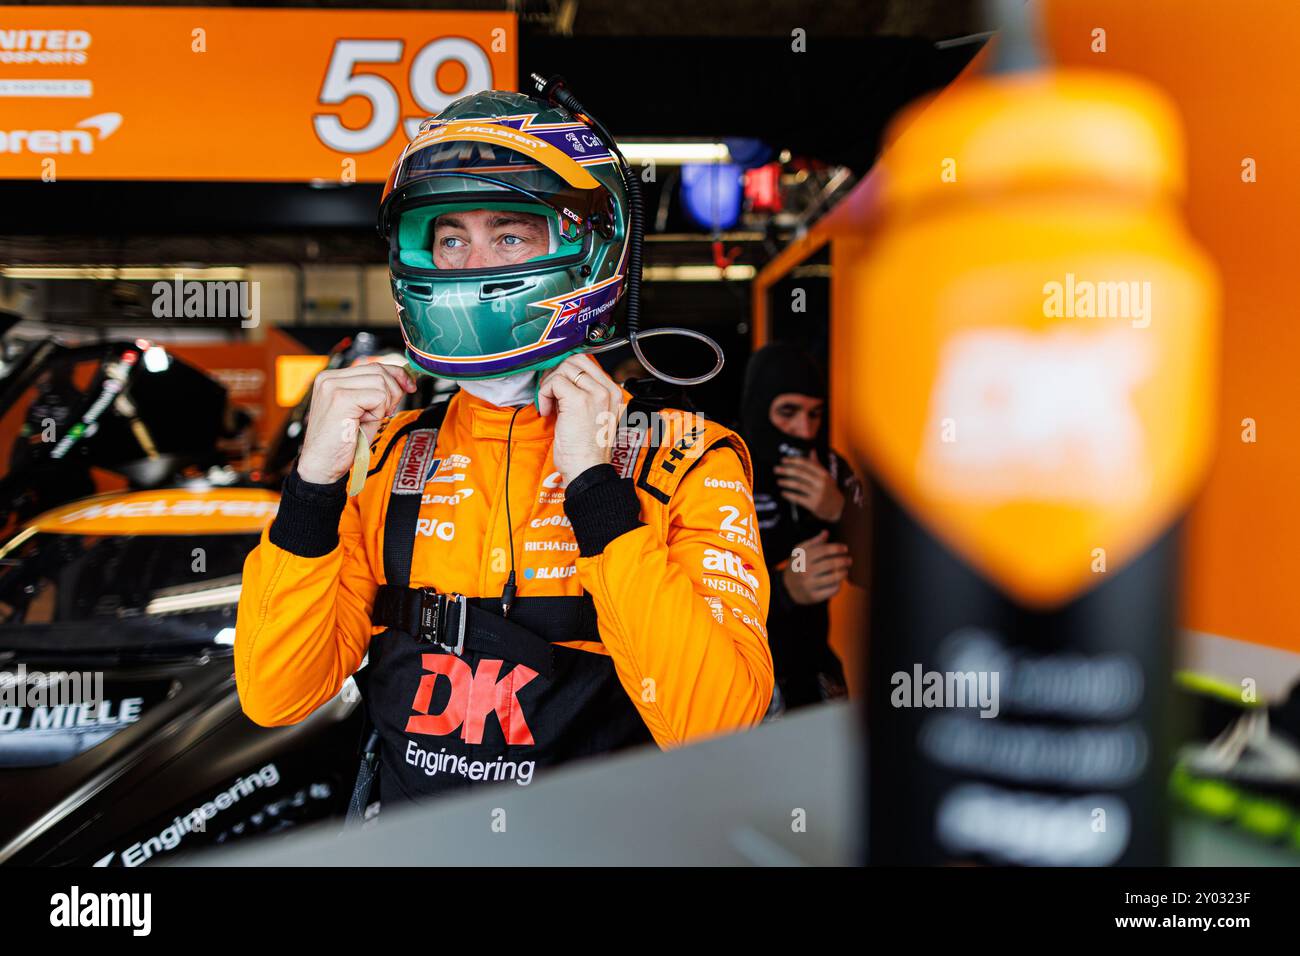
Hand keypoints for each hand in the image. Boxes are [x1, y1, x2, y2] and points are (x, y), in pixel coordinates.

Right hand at [296, 363, 416, 483]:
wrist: (321, 466)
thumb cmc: (342, 443)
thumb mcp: (362, 412)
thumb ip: (375, 393)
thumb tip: (402, 381)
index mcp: (331, 378)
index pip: (373, 366)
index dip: (396, 375)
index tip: (410, 386)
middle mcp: (329, 378)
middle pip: (379, 371)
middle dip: (393, 392)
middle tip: (385, 414)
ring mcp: (333, 386)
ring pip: (381, 382)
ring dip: (383, 405)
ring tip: (368, 420)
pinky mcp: (340, 398)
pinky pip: (378, 396)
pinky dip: (378, 412)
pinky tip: (364, 423)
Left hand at [537, 354, 622, 483]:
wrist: (588, 470)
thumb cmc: (587, 450)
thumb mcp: (593, 416)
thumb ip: (585, 395)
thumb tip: (562, 378)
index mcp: (613, 392)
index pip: (587, 363)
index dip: (566, 373)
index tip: (558, 389)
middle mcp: (607, 390)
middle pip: (575, 360)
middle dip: (557, 373)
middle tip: (550, 393)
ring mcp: (594, 393)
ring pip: (563, 369)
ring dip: (549, 385)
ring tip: (550, 405)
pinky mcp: (578, 400)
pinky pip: (554, 382)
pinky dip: (544, 394)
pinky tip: (547, 411)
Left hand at [774, 450, 844, 521]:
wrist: (838, 508)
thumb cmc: (829, 490)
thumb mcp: (826, 476)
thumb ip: (817, 464)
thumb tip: (812, 451)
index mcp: (823, 474)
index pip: (806, 464)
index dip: (793, 461)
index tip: (783, 460)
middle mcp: (821, 482)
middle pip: (800, 473)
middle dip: (786, 470)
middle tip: (776, 469)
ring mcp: (818, 494)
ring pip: (798, 485)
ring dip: (786, 482)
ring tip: (778, 481)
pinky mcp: (814, 504)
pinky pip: (798, 498)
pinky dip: (789, 495)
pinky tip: (783, 493)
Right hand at [782, 530, 851, 604]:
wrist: (787, 588)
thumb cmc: (797, 565)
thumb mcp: (800, 552)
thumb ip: (813, 542)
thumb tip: (826, 532)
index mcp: (802, 558)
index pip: (823, 550)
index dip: (837, 548)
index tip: (845, 549)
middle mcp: (805, 571)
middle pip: (830, 564)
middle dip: (843, 561)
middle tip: (849, 560)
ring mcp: (809, 585)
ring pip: (833, 578)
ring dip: (843, 573)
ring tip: (845, 571)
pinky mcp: (813, 596)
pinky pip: (831, 590)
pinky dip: (838, 585)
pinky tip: (839, 582)